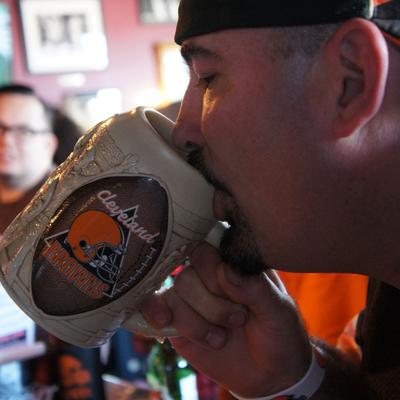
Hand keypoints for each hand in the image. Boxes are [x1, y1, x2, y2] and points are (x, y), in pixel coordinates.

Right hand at [140, 242, 311, 397]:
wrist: (269, 373)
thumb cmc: (278, 332)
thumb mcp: (278, 309)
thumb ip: (255, 288)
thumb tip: (226, 270)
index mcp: (233, 265)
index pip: (210, 248)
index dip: (213, 269)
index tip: (227, 287)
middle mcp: (209, 277)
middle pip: (189, 274)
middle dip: (212, 303)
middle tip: (238, 319)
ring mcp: (191, 299)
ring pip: (176, 294)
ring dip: (199, 323)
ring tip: (222, 338)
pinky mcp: (177, 321)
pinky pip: (157, 309)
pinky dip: (156, 313)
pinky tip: (164, 322)